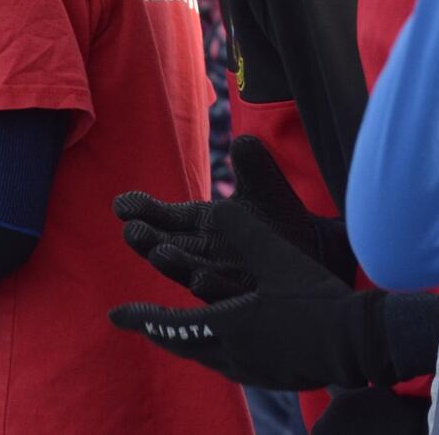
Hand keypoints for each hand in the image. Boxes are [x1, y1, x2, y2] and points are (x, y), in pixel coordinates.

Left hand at [109, 201, 371, 389]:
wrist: (357, 343)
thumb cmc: (316, 300)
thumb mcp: (279, 258)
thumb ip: (246, 233)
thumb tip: (218, 204)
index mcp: (227, 326)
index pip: (172, 324)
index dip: (142, 318)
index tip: (113, 315)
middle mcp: (232, 354)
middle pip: (185, 345)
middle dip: (159, 332)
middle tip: (140, 324)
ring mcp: (254, 370)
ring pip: (208, 358)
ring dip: (188, 342)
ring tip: (180, 332)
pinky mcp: (275, 376)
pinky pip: (233, 365)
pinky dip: (218, 352)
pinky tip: (232, 346)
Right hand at [115, 135, 355, 301]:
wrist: (316, 252)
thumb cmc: (280, 220)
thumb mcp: (265, 189)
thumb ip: (254, 165)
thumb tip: (244, 141)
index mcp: (203, 224)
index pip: (167, 217)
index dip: (145, 211)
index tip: (121, 203)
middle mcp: (205, 252)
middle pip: (169, 246)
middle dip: (149, 240)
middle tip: (132, 230)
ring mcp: (222, 276)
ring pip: (191, 272)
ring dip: (175, 265)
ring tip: (159, 252)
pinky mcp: (243, 298)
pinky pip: (225, 295)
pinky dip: (213, 287)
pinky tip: (201, 279)